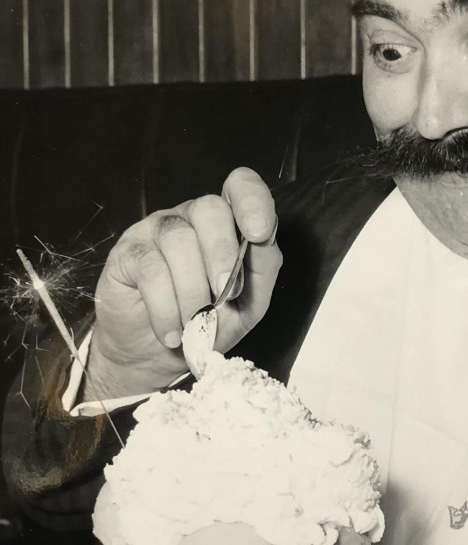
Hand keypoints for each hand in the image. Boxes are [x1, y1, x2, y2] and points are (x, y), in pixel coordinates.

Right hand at [84, 168, 280, 399]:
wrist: (156, 357)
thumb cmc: (207, 323)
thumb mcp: (248, 304)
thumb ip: (262, 269)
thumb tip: (263, 240)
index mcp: (227, 224)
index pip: (241, 187)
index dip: (252, 200)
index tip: (259, 233)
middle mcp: (191, 218)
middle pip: (209, 208)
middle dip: (222, 255)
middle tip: (223, 297)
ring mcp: (156, 230)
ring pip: (178, 240)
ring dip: (192, 291)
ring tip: (193, 324)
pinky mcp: (128, 252)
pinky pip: (151, 269)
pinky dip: (166, 308)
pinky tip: (170, 331)